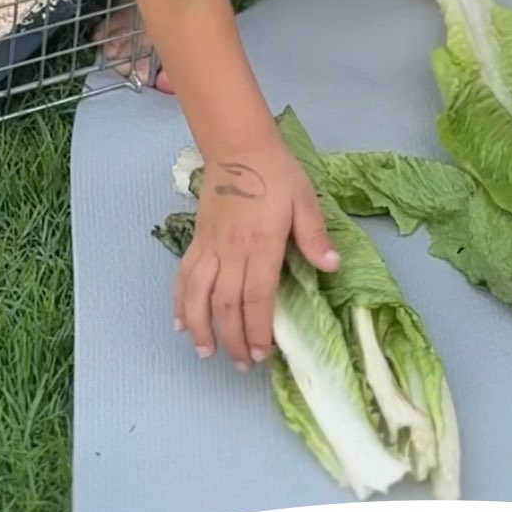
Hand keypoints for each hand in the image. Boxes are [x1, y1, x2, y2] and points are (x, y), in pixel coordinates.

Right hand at [174, 129, 338, 367]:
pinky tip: (181, 323)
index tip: (263, 353)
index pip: (256, 296)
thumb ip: (314, 235)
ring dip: (201, 327)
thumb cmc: (276, 173)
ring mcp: (209, 246)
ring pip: (198, 295)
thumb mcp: (305, 199)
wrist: (239, 146)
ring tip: (207, 352)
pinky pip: (184, 276)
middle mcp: (230, 250)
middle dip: (233, 339)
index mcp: (260, 244)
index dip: (257, 329)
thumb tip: (331, 266)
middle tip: (243, 365)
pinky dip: (180, 302)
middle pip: (226, 304)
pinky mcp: (197, 240)